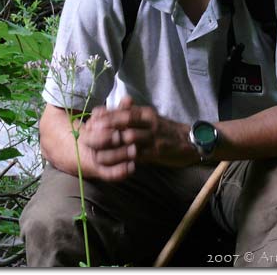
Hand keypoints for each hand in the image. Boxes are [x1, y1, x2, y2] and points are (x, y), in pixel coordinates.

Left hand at [77, 97, 194, 180]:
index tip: (91, 121)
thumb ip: (132, 115)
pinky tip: (112, 164)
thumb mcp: (150, 118)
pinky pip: (137, 156)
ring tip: (95, 154)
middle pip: (123, 124)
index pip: (123, 111)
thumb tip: (109, 112)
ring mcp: (153, 138)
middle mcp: (149, 123)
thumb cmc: (166, 130)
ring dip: (110, 147)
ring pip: (128, 140)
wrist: (190, 141)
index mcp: (146, 113)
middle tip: (87, 138)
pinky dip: (124, 160)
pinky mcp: (156, 153)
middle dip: (104, 131)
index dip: (106, 116)